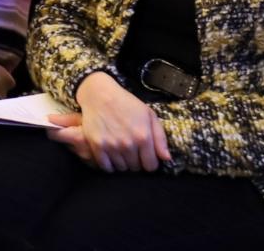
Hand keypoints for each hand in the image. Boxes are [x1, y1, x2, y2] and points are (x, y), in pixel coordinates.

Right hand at [52, 72, 168, 172]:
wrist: (100, 95)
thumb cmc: (127, 104)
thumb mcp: (149, 115)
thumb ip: (160, 138)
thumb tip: (166, 158)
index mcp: (143, 136)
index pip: (151, 166)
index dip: (150, 162)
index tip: (145, 156)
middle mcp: (128, 144)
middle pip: (135, 168)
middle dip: (136, 162)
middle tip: (131, 150)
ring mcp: (111, 146)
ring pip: (121, 168)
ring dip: (122, 162)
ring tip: (120, 150)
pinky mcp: (97, 146)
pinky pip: (106, 167)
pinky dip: (109, 164)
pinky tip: (110, 155)